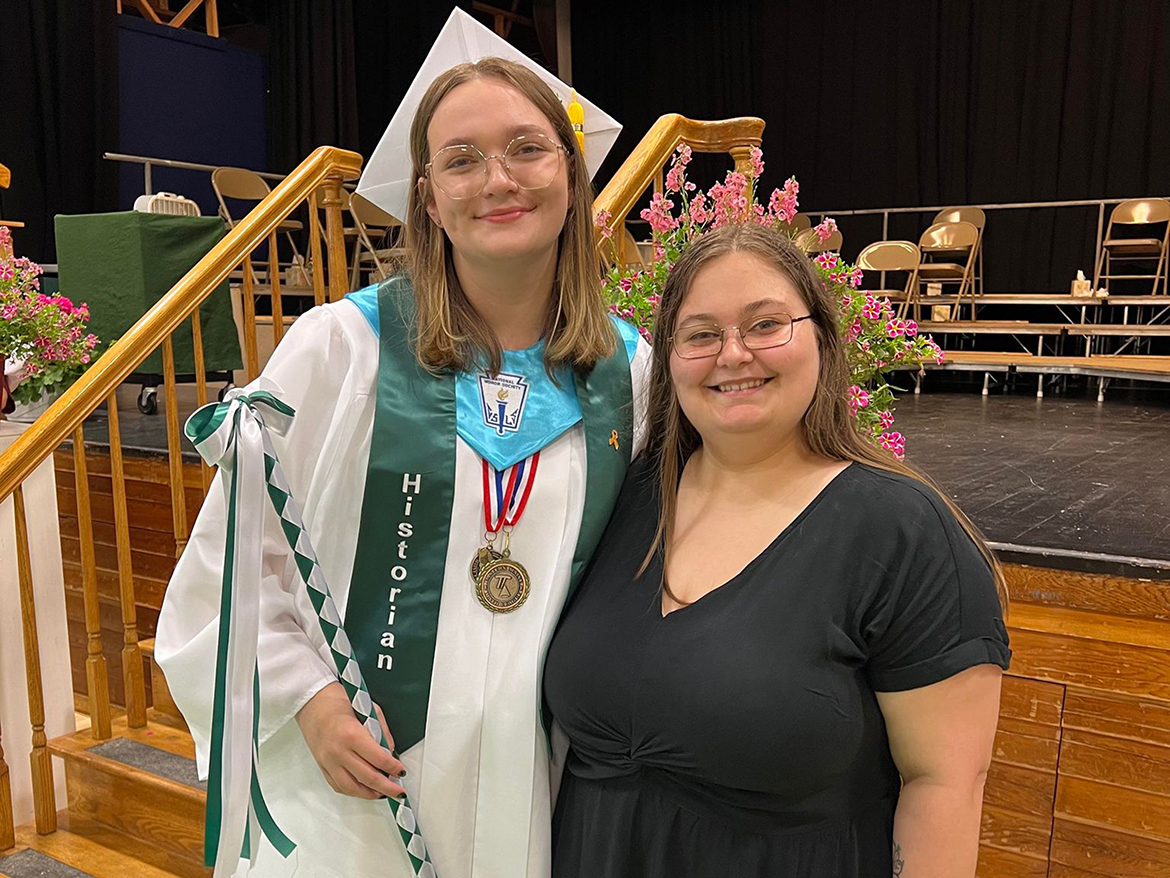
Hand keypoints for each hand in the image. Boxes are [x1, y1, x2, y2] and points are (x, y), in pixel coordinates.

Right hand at [295, 681, 405, 799]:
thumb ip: (382, 733)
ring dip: (370, 794)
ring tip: (383, 793)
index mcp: (352, 734)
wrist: (313, 702)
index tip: (401, 772)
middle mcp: (339, 751)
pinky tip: (365, 790)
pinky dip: (354, 792)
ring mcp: (329, 761)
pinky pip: (339, 786)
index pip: (379, 759)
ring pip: (353, 788)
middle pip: (368, 777)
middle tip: (398, 791)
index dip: (394, 768)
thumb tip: (391, 752)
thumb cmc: (339, 702)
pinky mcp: (323, 767)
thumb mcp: (369, 710)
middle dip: (387, 787)